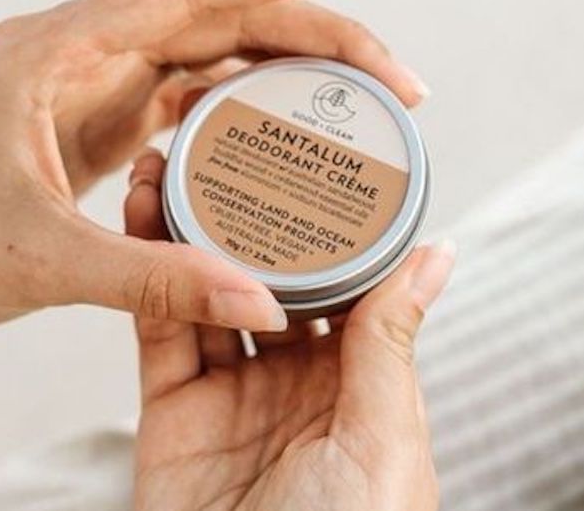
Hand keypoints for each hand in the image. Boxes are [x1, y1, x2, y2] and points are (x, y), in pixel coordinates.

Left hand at [0, 0, 427, 336]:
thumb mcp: (46, 263)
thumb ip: (156, 279)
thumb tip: (263, 300)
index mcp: (53, 49)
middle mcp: (76, 48)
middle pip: (213, 12)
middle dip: (308, 28)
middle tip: (392, 72)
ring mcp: (87, 80)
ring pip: (206, 48)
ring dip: (281, 64)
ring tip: (359, 96)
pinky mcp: (96, 117)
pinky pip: (185, 92)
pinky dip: (241, 103)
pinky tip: (285, 125)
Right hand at [127, 153, 453, 510]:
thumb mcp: (384, 440)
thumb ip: (390, 341)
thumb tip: (439, 252)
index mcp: (360, 383)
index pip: (343, 279)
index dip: (325, 218)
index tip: (309, 153)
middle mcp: (296, 380)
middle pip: (268, 273)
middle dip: (248, 212)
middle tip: (228, 144)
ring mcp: (231, 394)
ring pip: (207, 289)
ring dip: (189, 225)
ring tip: (174, 158)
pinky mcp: (172, 412)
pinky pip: (159, 330)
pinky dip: (149, 273)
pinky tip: (143, 215)